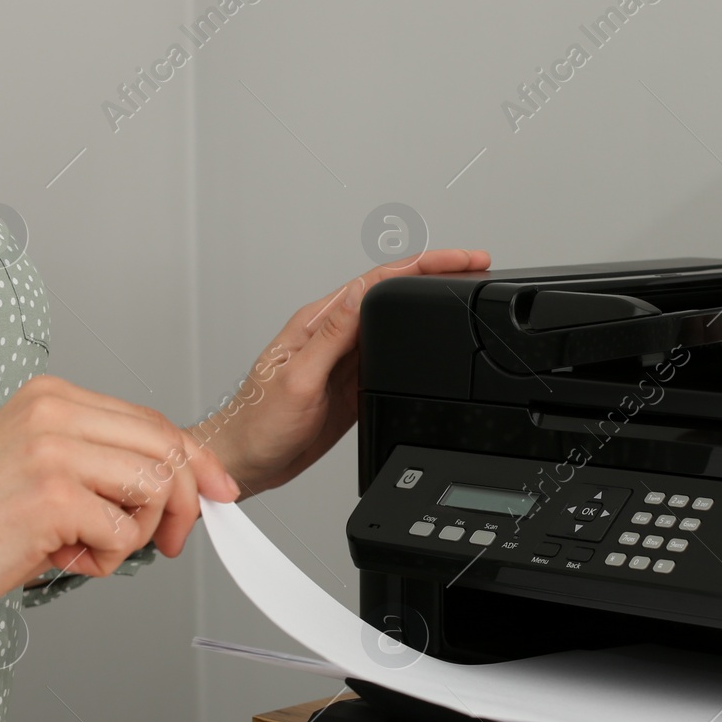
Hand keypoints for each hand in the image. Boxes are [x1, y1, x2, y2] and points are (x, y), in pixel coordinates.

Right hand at [0, 374, 239, 635]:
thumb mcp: (44, 471)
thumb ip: (106, 461)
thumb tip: (189, 478)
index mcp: (52, 396)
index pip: (154, 421)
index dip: (197, 462)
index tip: (220, 492)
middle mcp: (53, 411)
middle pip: (167, 449)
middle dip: (183, 504)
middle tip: (168, 542)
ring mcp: (52, 450)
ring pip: (154, 489)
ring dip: (134, 535)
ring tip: (85, 546)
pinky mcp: (53, 496)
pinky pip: (125, 532)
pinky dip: (105, 559)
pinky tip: (59, 558)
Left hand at [191, 249, 489, 495]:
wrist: (246, 462)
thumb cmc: (256, 423)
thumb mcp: (297, 377)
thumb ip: (331, 336)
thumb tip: (358, 293)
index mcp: (318, 324)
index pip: (377, 282)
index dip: (423, 265)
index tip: (459, 260)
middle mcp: (332, 336)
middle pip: (392, 295)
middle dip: (436, 276)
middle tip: (476, 268)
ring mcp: (344, 360)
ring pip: (393, 324)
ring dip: (427, 307)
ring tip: (464, 294)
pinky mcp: (351, 384)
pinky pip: (390, 358)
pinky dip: (416, 345)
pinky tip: (432, 342)